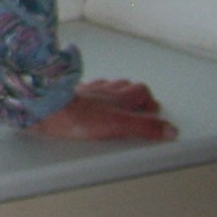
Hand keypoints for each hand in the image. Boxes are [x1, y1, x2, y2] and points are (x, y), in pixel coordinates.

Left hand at [27, 78, 176, 141]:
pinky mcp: (68, 94)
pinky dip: (89, 93)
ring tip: (116, 101)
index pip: (141, 91)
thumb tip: (170, 130)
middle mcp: (103, 90)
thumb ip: (145, 128)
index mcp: (118, 97)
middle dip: (133, 95)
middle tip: (138, 106)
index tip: (153, 111)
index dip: (149, 100)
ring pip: (104, 85)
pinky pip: (83, 90)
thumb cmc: (79, 116)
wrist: (47, 107)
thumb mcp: (119, 125)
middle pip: (124, 86)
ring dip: (113, 92)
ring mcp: (85, 91)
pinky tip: (86, 99)